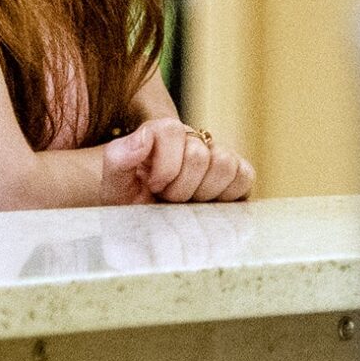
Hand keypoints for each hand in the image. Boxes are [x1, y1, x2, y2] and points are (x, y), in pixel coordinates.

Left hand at [98, 117, 255, 205]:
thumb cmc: (130, 206)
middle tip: (167, 200)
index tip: (153, 187)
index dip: (164, 166)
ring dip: (203, 193)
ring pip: (225, 164)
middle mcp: (192, 140)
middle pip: (199, 155)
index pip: (172, 131)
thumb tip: (143, 138)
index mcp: (162, 135)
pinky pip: (244, 177)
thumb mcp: (115, 187)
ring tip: (186, 204)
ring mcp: (216, 156)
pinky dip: (228, 195)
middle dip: (180, 188)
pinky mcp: (237, 176)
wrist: (146, 229)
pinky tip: (207, 206)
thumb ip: (118, 158)